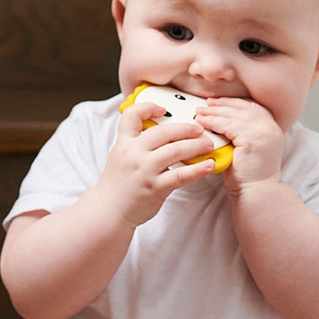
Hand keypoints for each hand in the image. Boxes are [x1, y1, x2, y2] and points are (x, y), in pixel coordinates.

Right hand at [97, 101, 216, 225]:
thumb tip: (163, 132)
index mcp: (123, 143)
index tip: (165, 109)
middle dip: (186, 128)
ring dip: (196, 146)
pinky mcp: (155, 187)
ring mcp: (144, 170)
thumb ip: (137, 143)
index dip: (148, 107)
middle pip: (163, 132)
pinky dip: (198, 169)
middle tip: (200, 129)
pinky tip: (208, 165)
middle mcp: (133, 154)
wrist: (110, 211)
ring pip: (176, 150)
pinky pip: (181, 175)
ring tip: (208, 144)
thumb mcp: (121, 156)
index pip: (132, 116)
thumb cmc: (119, 184)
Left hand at [196, 97, 284, 189]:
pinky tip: (203, 122)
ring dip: (214, 112)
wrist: (256, 193)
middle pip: (243, 108)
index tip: (218, 102)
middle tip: (206, 104)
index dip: (233, 103)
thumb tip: (223, 122)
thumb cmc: (249, 177)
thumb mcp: (249, 150)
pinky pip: (229, 126)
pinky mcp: (252, 140)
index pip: (251, 108)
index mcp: (272, 129)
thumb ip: (242, 135)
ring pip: (234, 116)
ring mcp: (264, 132)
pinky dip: (213, 122)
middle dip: (222, 105)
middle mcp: (271, 128)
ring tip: (199, 113)